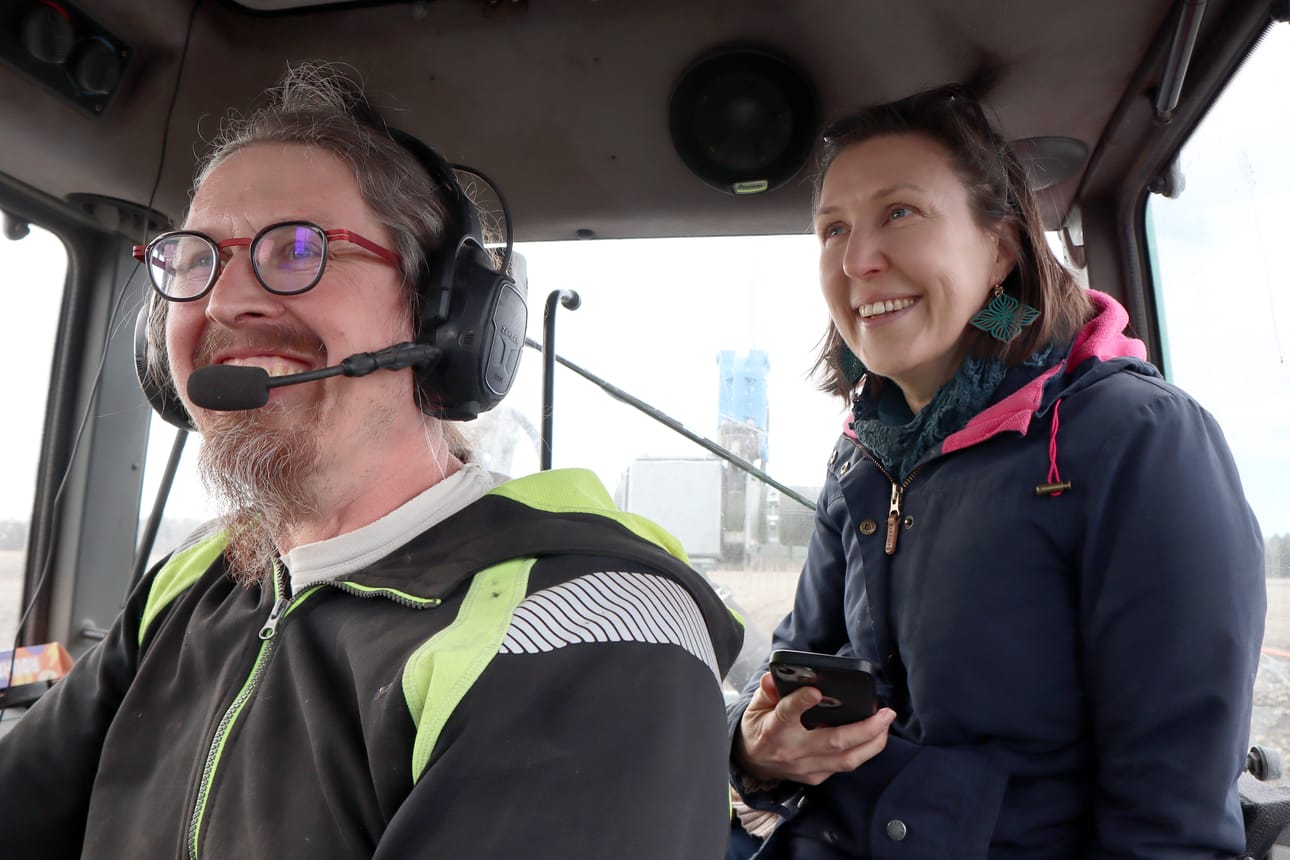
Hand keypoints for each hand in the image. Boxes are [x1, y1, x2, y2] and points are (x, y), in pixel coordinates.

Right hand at [734, 671, 895, 784]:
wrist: (753, 764)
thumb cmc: (759, 728)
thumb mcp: (756, 706)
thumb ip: (768, 691)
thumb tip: (773, 678)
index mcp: (774, 729)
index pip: (787, 714)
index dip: (801, 702)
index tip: (815, 691)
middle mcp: (793, 750)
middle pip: (833, 741)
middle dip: (865, 728)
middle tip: (886, 712)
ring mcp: (806, 767)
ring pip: (846, 759)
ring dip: (872, 743)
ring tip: (886, 724)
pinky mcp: (816, 777)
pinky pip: (844, 766)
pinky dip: (863, 752)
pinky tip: (874, 737)